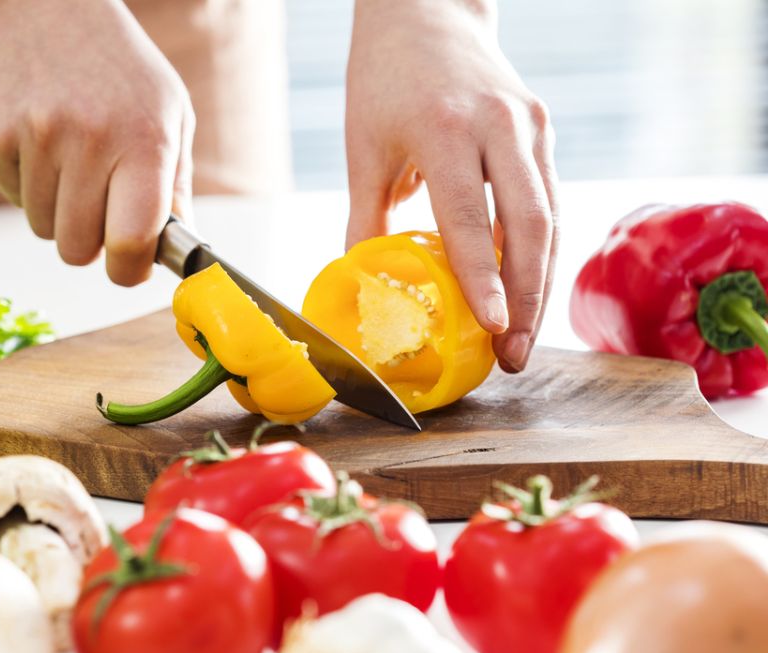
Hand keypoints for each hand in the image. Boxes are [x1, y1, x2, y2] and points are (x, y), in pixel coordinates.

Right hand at [0, 0, 194, 284]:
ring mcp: (36, 136)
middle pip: (78, 250)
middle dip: (89, 242)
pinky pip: (13, 199)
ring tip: (70, 161)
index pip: (132, 241)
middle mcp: (90, 139)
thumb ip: (175, 186)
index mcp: (145, 139)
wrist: (42, 5)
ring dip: (58, 211)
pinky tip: (41, 142)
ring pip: (43, 229)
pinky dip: (28, 185)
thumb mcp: (169, 113)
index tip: (130, 265)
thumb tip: (178, 251)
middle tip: (99, 205)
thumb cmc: (118, 68)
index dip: (130, 269)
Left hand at [345, 0, 556, 371]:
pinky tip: (529, 295)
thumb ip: (364, 220)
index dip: (482, 277)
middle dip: (527, 298)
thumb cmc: (383, 80)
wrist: (427, 10)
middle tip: (515, 357)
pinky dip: (541, 252)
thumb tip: (362, 288)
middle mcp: (499, 125)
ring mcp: (530, 126)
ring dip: (541, 284)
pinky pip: (549, 202)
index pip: (468, 216)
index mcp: (445, 129)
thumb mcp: (363, 149)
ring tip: (523, 342)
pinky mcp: (543, 131)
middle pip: (528, 225)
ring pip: (550, 218)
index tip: (494, 327)